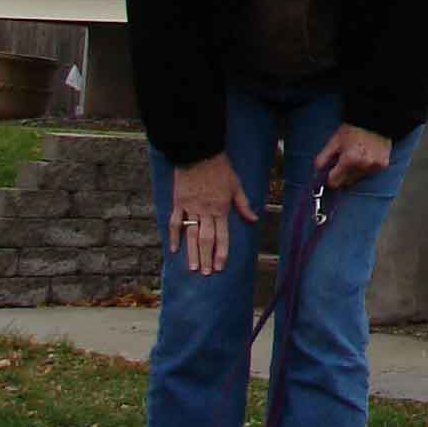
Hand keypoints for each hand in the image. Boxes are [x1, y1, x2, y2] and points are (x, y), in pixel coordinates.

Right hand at [168, 154, 256, 275]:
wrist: (198, 153)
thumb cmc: (220, 168)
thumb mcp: (236, 185)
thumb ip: (244, 205)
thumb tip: (254, 219)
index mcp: (221, 208)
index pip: (222, 236)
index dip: (221, 253)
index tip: (220, 267)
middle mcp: (206, 211)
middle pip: (206, 239)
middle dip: (206, 258)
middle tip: (206, 273)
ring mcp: (191, 208)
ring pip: (191, 234)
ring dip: (192, 252)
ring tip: (193, 268)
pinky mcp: (179, 202)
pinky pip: (175, 222)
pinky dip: (174, 236)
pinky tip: (173, 249)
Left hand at [314, 123, 391, 190]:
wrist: (374, 120)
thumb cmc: (352, 129)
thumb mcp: (334, 141)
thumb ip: (322, 159)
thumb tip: (316, 174)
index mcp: (349, 160)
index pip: (334, 182)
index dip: (329, 178)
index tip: (329, 173)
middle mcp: (363, 166)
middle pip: (346, 183)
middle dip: (341, 175)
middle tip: (341, 162)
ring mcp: (374, 167)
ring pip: (357, 179)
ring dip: (353, 172)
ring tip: (355, 156)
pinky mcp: (383, 165)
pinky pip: (368, 173)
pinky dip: (364, 168)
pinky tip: (365, 157)